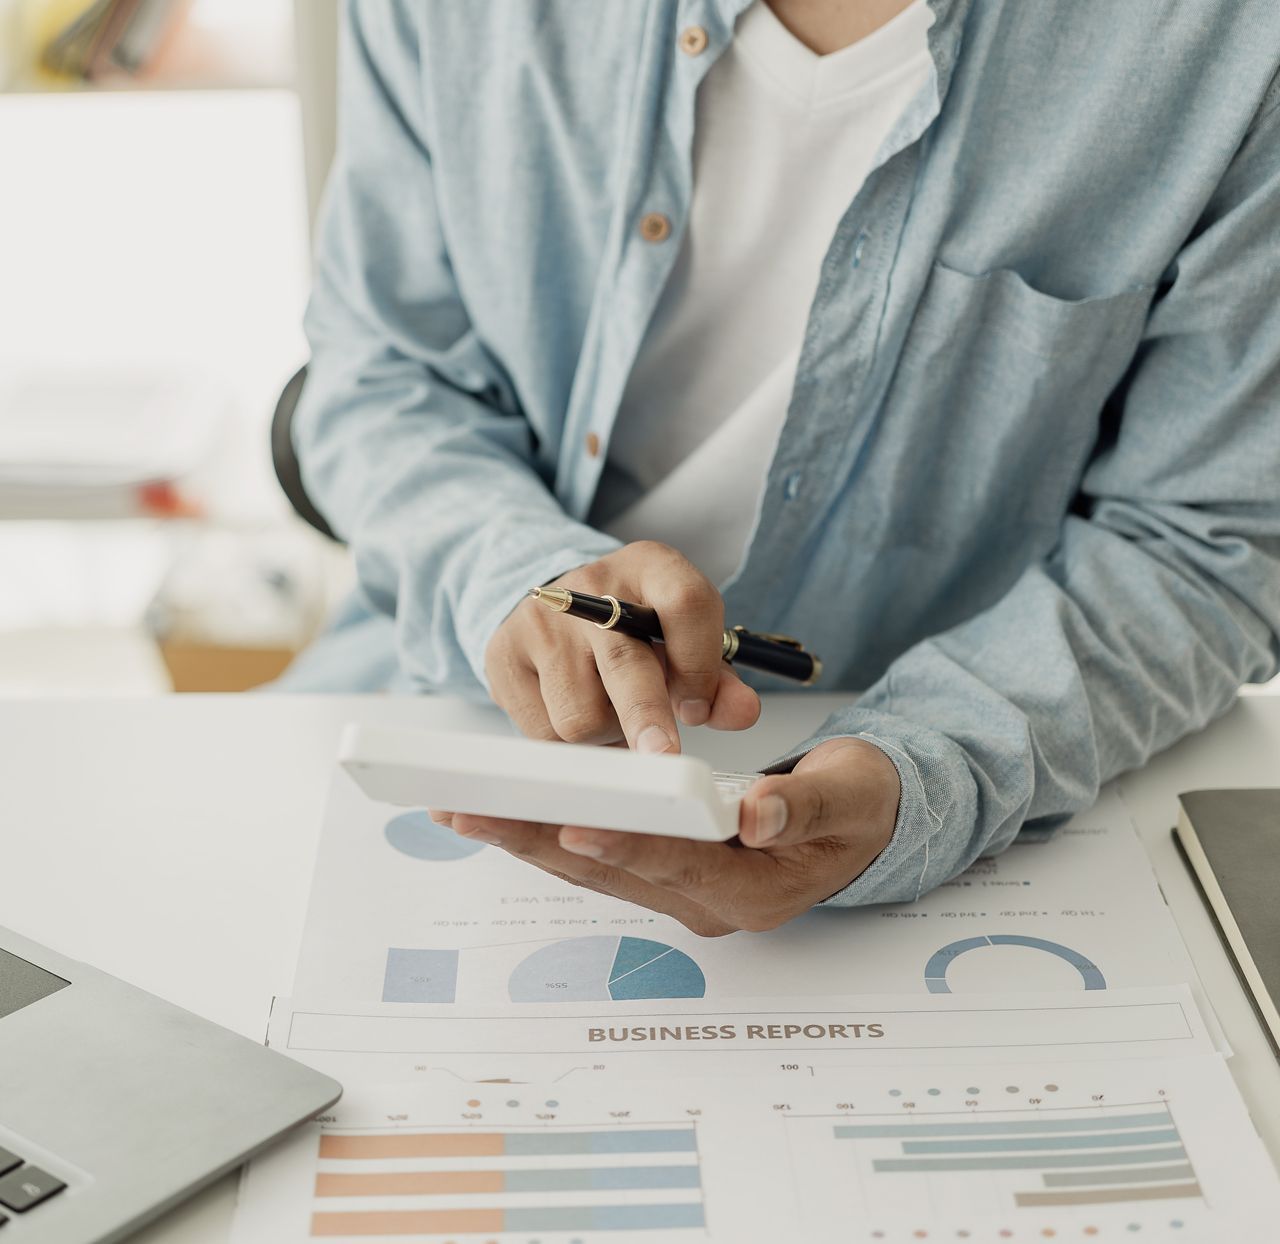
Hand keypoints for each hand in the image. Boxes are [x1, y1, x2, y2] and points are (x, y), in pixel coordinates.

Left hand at [434, 737, 900, 934]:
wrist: (864, 817)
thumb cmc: (861, 802)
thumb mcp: (849, 794)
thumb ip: (802, 806)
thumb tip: (755, 816)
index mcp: (753, 889)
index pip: (678, 864)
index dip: (625, 843)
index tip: (570, 823)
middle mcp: (708, 902)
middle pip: (611, 870)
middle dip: (537, 839)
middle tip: (468, 812)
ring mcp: (684, 892)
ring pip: (594, 867)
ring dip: (529, 838)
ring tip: (462, 810)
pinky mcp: (669, 873)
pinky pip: (602, 855)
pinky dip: (552, 831)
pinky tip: (509, 813)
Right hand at [485, 541, 760, 751]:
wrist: (558, 606)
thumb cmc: (635, 632)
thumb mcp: (684, 642)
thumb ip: (718, 682)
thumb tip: (742, 712)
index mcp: (651, 567)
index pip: (685, 604)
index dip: (699, 664)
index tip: (699, 710)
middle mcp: (591, 586)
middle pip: (625, 662)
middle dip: (647, 717)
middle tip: (663, 758)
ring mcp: (539, 620)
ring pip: (581, 715)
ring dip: (605, 735)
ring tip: (612, 714)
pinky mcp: (502, 655)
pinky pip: (542, 731)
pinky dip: (568, 743)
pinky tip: (576, 714)